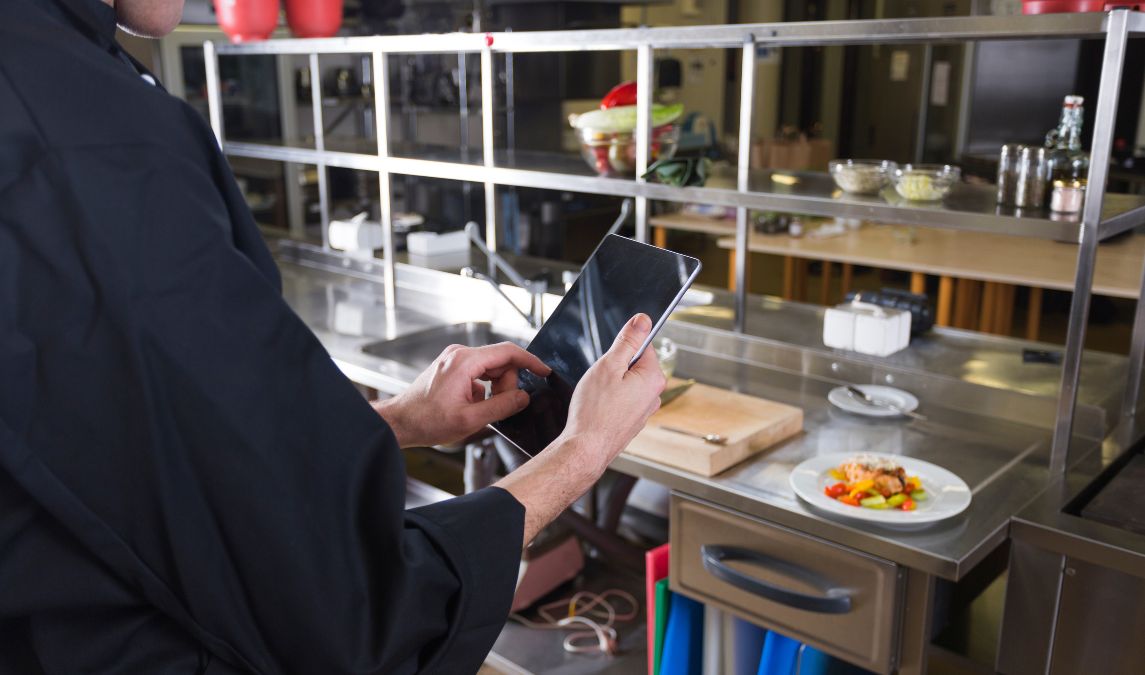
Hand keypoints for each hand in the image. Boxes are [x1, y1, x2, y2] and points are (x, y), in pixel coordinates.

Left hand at [374, 342, 550, 447]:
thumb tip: (524, 397)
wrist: (400, 423)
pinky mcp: (451, 368)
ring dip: (495, 389)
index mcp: (465, 362)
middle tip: (500, 407)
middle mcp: (459, 355)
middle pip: (500, 361)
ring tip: (481, 409)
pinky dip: (483, 389)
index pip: (508, 352)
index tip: (544, 371)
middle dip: (507, 384)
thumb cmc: (426, 421)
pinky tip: (473, 406)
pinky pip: (479, 374)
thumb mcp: (471, 419)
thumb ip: (502, 406)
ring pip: (490, 368)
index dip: (530, 362)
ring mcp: (454, 360)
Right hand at [558, 313, 665, 473]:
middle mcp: (654, 396)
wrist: (585, 448)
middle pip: (634, 365)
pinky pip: (622, 401)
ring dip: (611, 385)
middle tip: (600, 380)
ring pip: (626, 384)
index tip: (609, 359)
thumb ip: (628, 341)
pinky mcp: (632, 422)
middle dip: (615, 367)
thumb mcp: (609, 365)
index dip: (622, 348)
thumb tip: (643, 320)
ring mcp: (644, 411)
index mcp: (653, 378)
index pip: (643, 346)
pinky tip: (598, 409)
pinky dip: (610, 401)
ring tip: (597, 397)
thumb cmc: (594, 411)